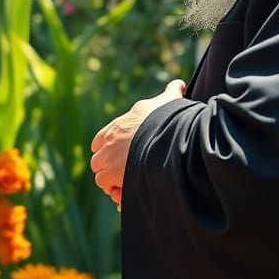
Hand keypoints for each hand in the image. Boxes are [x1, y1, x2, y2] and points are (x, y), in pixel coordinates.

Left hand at [89, 79, 185, 205]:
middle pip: (98, 161)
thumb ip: (170, 93)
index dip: (108, 151)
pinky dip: (119, 194)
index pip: (100, 141)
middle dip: (109, 170)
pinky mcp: (113, 175)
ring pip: (101, 176)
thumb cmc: (169, 118)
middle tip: (125, 176)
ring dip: (113, 183)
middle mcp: (109, 143)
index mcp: (117, 127)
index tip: (120, 158)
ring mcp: (109, 159)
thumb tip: (179, 84)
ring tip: (130, 187)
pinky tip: (132, 194)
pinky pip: (109, 189)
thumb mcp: (169, 102)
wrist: (167, 133)